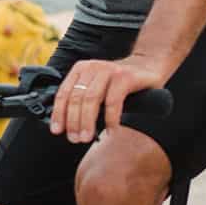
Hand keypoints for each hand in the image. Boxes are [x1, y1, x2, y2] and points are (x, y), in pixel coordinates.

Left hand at [49, 53, 171, 143]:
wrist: (148, 66)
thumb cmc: (120, 82)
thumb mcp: (97, 86)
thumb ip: (84, 99)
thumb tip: (69, 126)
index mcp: (81, 69)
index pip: (64, 93)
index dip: (59, 113)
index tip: (57, 130)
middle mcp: (93, 67)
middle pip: (76, 98)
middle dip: (73, 121)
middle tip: (75, 139)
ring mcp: (109, 70)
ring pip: (91, 99)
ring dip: (87, 122)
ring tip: (87, 137)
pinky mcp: (125, 77)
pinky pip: (113, 101)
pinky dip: (110, 118)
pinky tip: (111, 130)